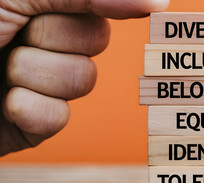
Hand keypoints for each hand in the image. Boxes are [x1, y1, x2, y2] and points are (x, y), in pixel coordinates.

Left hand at [0, 0, 168, 155]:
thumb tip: (159, 2)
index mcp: (46, 9)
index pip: (101, 12)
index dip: (84, 11)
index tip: (62, 11)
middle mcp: (48, 43)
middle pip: (96, 41)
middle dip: (51, 40)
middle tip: (14, 34)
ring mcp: (44, 84)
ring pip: (83, 80)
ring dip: (37, 76)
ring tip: (2, 72)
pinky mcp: (35, 123)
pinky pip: (59, 118)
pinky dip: (31, 112)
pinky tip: (5, 105)